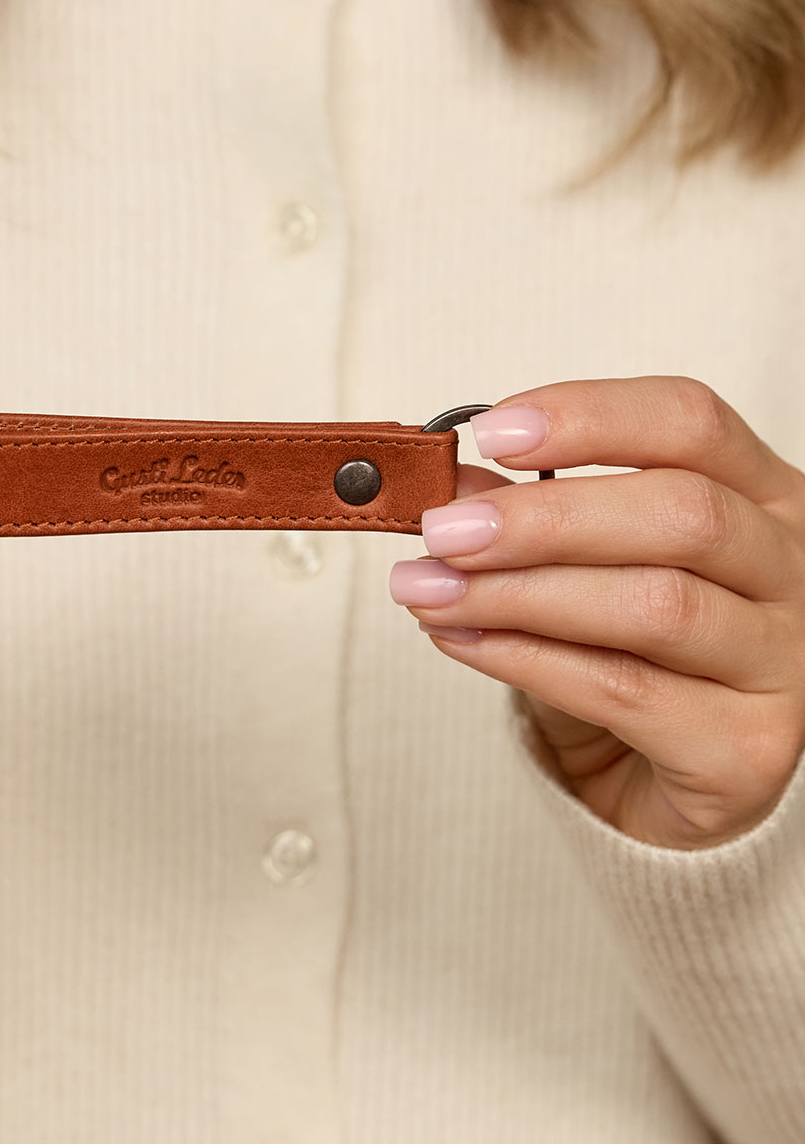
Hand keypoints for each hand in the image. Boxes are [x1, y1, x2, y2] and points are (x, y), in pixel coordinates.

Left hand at [389, 376, 804, 849]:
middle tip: (444, 530)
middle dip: (544, 517)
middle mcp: (790, 569)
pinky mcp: (748, 749)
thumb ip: (527, 514)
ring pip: (654, 605)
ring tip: (430, 591)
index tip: (492, 431)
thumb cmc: (633, 652)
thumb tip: (451, 485)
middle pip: (682, 512)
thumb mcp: (583, 564)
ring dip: (519, 593)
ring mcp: (783, 663)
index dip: (590, 416)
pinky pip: (624, 690)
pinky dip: (525, 658)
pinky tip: (463, 639)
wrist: (671, 782)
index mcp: (760, 495)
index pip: (693, 424)